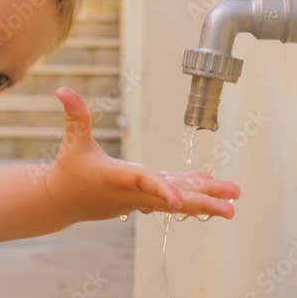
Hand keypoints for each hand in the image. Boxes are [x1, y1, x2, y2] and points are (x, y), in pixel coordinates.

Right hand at [43, 87, 240, 221]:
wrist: (63, 201)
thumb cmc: (69, 170)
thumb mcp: (72, 141)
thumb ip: (75, 115)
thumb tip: (63, 90)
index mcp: (119, 177)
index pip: (142, 182)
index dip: (161, 189)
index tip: (179, 201)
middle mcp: (134, 193)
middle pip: (172, 200)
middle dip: (201, 203)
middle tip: (230, 207)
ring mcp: (141, 200)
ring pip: (177, 202)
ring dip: (205, 201)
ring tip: (233, 205)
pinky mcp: (144, 200)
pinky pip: (173, 197)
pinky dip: (192, 192)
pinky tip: (212, 187)